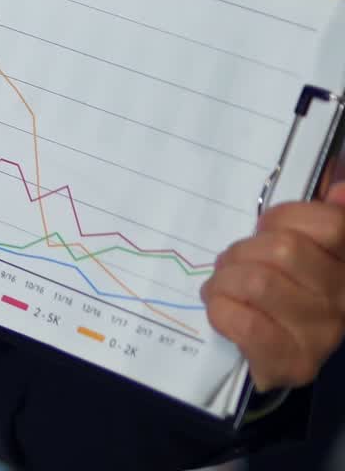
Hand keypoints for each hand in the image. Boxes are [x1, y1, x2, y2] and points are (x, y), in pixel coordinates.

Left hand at [202, 181, 344, 389]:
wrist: (279, 353)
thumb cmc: (284, 289)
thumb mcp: (300, 248)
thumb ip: (318, 219)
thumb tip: (340, 191)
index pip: (330, 224)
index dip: (283, 218)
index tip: (264, 229)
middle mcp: (342, 299)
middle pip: (283, 249)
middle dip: (242, 250)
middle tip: (230, 263)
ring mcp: (321, 334)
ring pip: (259, 283)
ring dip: (224, 280)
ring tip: (221, 286)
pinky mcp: (293, 362)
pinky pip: (247, 324)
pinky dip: (221, 310)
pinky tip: (221, 309)